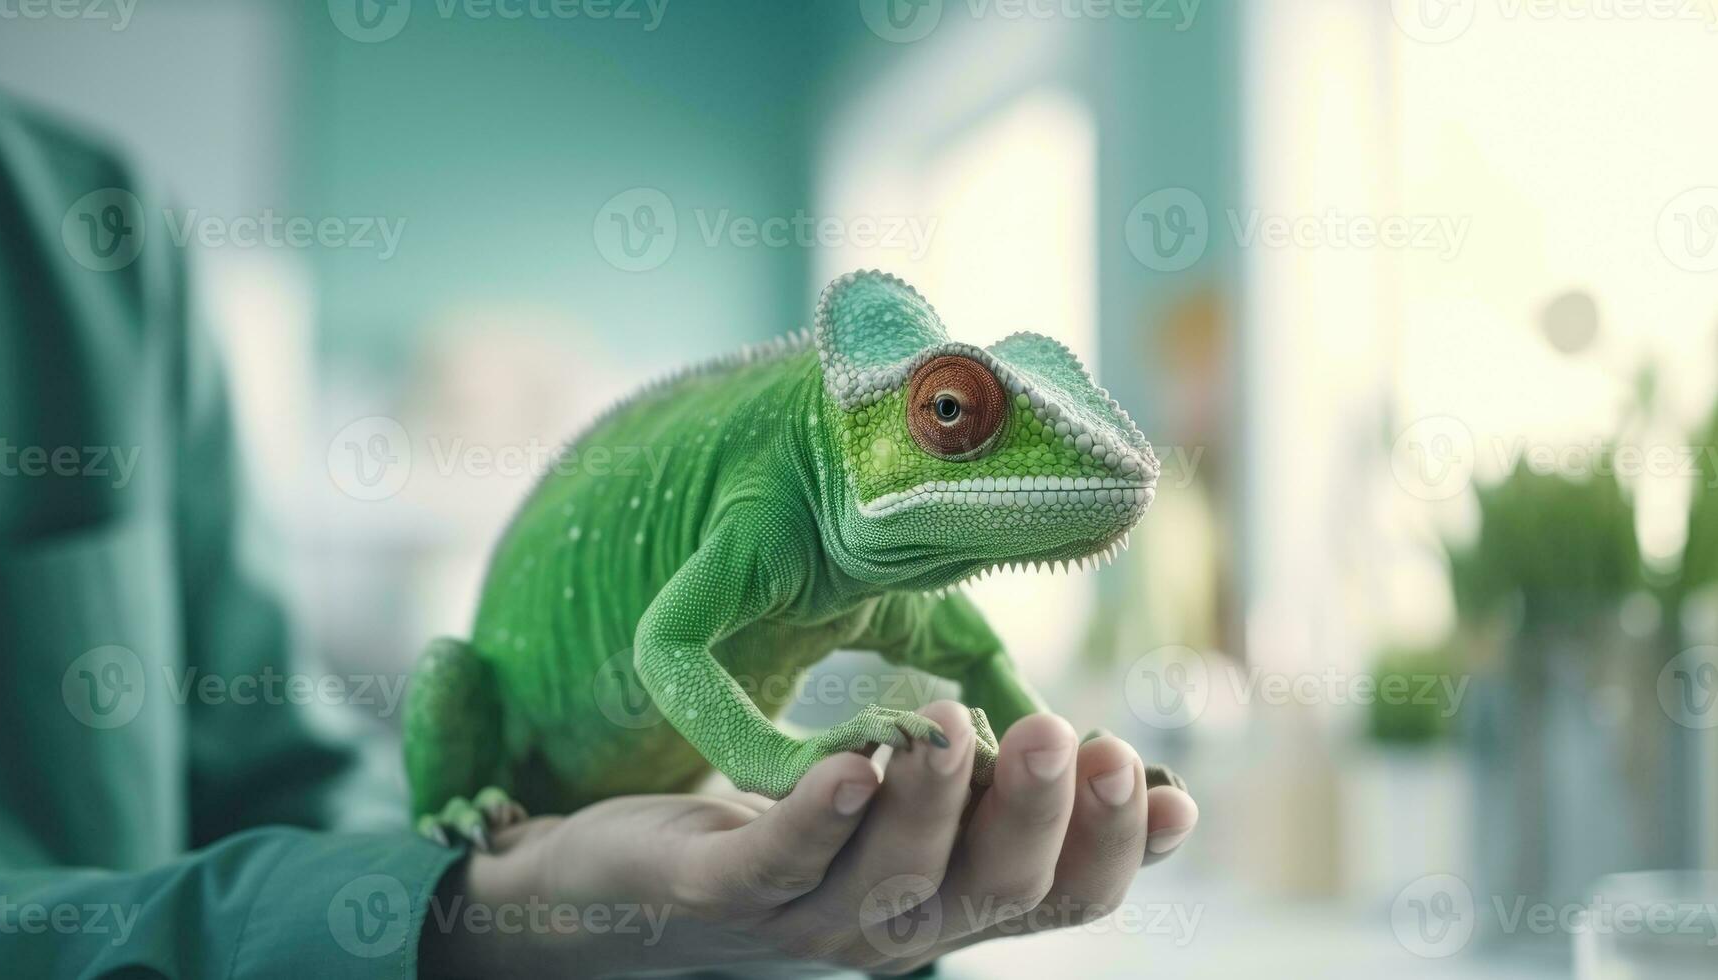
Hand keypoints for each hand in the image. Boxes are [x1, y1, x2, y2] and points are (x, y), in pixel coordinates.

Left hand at [418, 701, 1197, 977]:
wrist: (622, 882)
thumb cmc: (795, 833)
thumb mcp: (915, 815)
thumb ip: (1000, 799)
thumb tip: (1147, 773)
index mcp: (948, 904)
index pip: (1056, 900)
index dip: (1114, 855)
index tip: (1162, 789)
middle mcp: (890, 929)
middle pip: (984, 895)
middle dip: (1033, 818)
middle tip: (1070, 737)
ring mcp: (801, 920)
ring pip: (886, 882)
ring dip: (930, 807)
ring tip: (957, 726)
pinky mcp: (716, 892)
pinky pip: (774, 861)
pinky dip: (815, 817)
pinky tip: (850, 763)